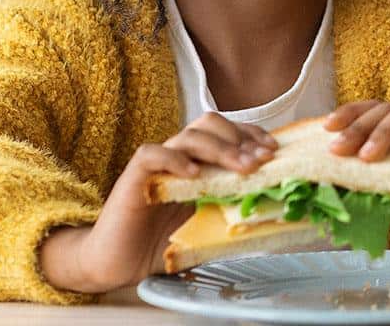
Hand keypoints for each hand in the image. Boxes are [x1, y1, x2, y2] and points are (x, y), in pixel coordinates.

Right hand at [39, 113, 275, 292]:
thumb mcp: (207, 227)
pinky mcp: (134, 178)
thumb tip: (272, 213)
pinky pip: (152, 154)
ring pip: (188, 136)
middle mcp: (178, 157)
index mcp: (197, 164)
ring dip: (219, 148)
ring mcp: (156, 165)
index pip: (227, 132)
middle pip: (210, 125)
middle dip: (240, 138)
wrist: (116, 264)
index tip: (273, 150)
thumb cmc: (160, 246)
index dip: (251, 135)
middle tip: (262, 160)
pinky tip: (195, 174)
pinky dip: (175, 159)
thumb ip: (231, 213)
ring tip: (241, 168)